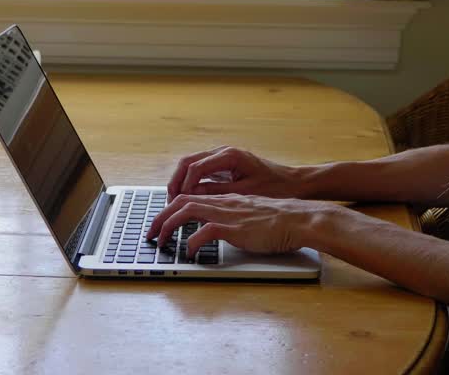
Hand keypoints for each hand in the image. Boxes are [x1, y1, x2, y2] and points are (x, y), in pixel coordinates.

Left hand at [145, 193, 335, 257]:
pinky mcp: (234, 228)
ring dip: (168, 226)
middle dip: (160, 216)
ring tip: (160, 242)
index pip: (191, 196)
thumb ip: (234, 217)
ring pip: (186, 211)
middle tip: (150, 233)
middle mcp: (223, 202)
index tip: (162, 221)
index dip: (172, 208)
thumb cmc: (280, 221)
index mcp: (226, 199)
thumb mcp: (251, 214)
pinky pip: (203, 232)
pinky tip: (188, 252)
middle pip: (181, 200)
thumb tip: (221, 228)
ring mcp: (227, 213)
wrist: (298, 219)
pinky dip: (191, 242)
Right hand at [165, 146, 303, 199]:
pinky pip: (200, 170)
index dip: (184, 187)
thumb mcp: (245, 193)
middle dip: (175, 182)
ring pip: (191, 164)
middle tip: (169, 202)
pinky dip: (190, 182)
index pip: (195, 168)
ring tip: (173, 201)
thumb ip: (218, 193)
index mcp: (229, 156)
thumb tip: (193, 198)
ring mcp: (223, 157)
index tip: (179, 203)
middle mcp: (224, 152)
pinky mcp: (225, 165)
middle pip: (187, 162)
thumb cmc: (275, 188)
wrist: (295, 183)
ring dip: (180, 181)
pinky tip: (187, 197)